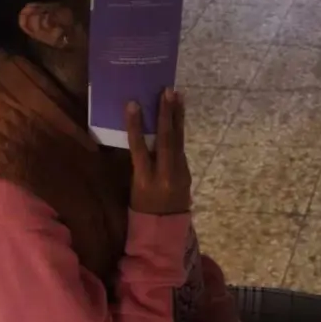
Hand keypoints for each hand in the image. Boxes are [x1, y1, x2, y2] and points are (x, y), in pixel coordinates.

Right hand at [127, 89, 190, 214]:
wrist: (165, 229)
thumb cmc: (141, 207)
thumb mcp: (134, 187)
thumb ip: (140, 163)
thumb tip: (143, 135)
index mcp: (144, 181)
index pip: (139, 149)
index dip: (136, 126)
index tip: (133, 104)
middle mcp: (164, 175)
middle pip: (166, 140)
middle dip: (166, 114)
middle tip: (166, 92)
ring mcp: (179, 172)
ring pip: (178, 140)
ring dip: (177, 116)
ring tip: (177, 96)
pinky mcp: (187, 171)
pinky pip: (181, 147)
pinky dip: (179, 130)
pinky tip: (178, 116)